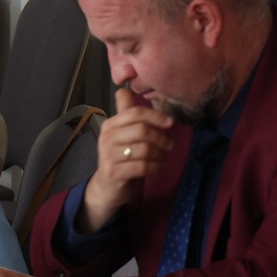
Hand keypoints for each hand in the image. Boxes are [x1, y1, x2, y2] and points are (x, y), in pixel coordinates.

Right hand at [79, 88, 175, 232]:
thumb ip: (126, 114)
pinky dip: (155, 166)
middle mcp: (106, 138)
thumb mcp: (122, 134)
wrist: (106, 186)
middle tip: (169, 145)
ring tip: (163, 157)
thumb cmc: (119, 157)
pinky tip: (157, 167)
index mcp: (110, 124)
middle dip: (160, 138)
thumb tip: (124, 90)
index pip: (135, 113)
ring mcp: (108, 156)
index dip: (156, 116)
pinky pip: (142, 166)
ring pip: (144, 149)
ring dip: (160, 154)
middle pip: (141, 130)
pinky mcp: (114, 172)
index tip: (170, 122)